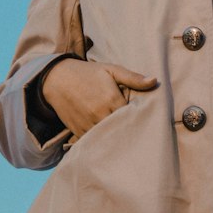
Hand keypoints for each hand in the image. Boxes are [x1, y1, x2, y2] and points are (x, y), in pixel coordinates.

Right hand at [41, 59, 157, 139]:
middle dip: (128, 131)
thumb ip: (133, 78)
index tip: (145, 121)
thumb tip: (155, 81)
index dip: (138, 119)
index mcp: (111, 99)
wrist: (57, 78)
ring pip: (107, 138)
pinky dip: (100, 142)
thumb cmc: (88, 73)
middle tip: (139, 135)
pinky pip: (93, 142)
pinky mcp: (78, 131)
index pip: (131, 116)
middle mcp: (99, 114)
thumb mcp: (111, 70)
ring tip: (125, 141)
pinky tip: (108, 142)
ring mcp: (87, 124)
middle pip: (120, 129)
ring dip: (115, 138)